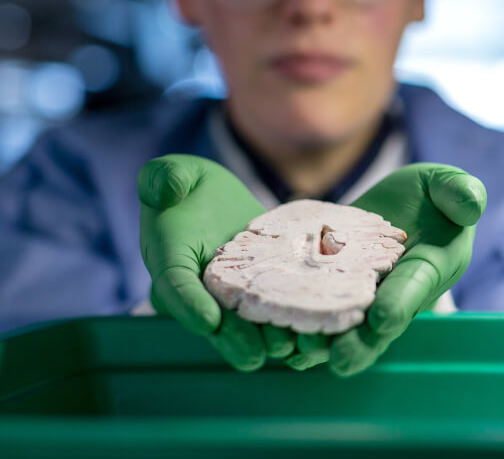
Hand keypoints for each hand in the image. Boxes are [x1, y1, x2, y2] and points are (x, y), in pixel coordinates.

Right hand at [138, 154, 294, 370]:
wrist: (215, 198)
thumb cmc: (187, 185)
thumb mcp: (173, 174)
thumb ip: (163, 178)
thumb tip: (164, 188)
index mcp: (170, 261)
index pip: (174, 286)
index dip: (188, 305)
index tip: (207, 321)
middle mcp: (197, 289)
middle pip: (213, 320)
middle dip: (234, 339)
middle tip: (255, 354)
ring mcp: (229, 296)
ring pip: (245, 325)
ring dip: (265, 340)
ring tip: (290, 349)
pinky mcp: (259, 293)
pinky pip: (272, 312)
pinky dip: (291, 324)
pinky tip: (315, 334)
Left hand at [284, 163, 485, 375]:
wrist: (404, 206)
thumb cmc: (434, 197)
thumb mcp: (448, 185)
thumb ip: (460, 192)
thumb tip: (471, 204)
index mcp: (428, 270)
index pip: (414, 291)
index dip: (400, 306)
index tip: (382, 318)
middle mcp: (395, 294)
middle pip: (376, 328)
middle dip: (358, 345)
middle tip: (337, 357)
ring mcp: (361, 297)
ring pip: (341, 329)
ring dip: (320, 342)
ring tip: (297, 348)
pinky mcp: (330, 290)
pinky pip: (312, 310)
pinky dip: (292, 321)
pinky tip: (268, 326)